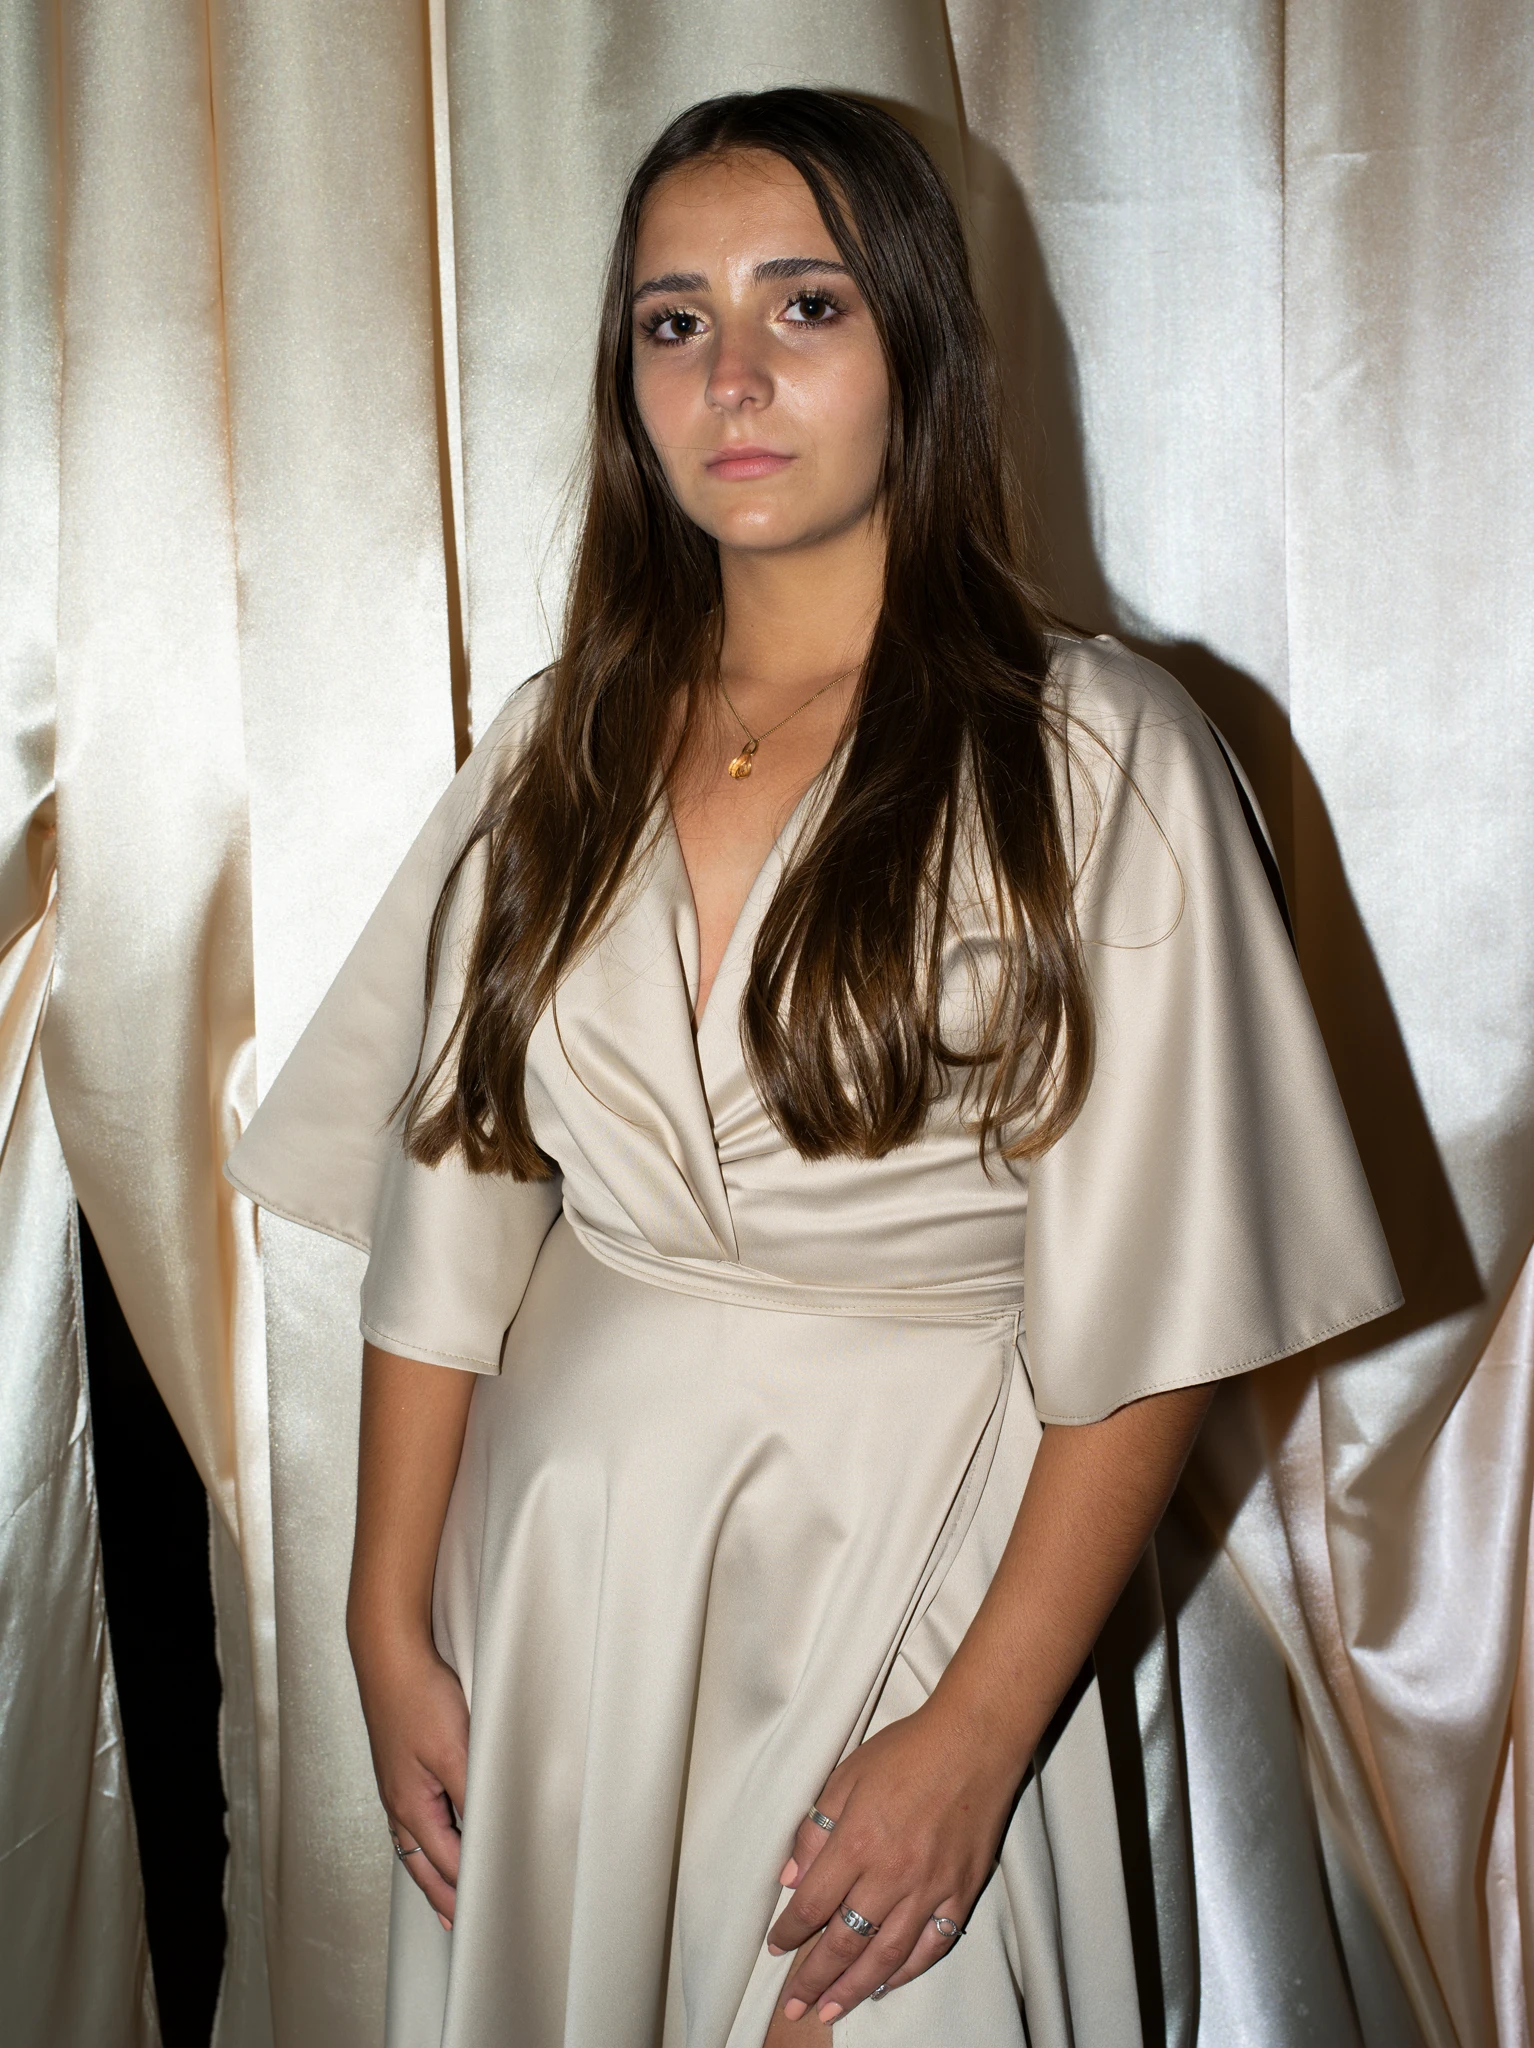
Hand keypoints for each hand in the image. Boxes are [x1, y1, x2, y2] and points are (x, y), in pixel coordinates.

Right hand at [351, 1623, 468, 1929]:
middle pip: (424, 1865)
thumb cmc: (416, 1697)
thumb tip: (489, 1837)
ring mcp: (398, 1786)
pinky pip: (415, 1818)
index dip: (471, 1888)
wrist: (390, 1656)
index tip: (491, 1907)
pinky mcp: (401, 1767)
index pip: (447, 1865)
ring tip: (448, 1894)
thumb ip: (472, 1798)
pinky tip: (436, 1836)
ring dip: (436, 1871)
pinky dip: (429, 1840)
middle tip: (461, 1925)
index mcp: (410, 1808)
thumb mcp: (457, 1751)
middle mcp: (400, 1804)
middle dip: (444, 1896)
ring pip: (417, 1844)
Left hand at [765, 1700, 1020, 2024]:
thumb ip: (816, 1830)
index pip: (812, 1905)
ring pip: (886, 1956)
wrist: (974, 1740)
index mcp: (857, 1842)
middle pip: (844, 1942)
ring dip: (855, 1988)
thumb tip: (792, 1880)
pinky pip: (932, 1945)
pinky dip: (908, 1971)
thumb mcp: (847, 1775)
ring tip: (832, 2010)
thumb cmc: (907, 1750)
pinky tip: (888, 1983)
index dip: (789, 1933)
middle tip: (793, 2008)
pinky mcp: (961, 1891)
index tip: (774, 1949)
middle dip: (813, 1980)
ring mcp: (930, 1887)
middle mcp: (891, 1874)